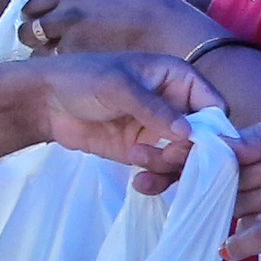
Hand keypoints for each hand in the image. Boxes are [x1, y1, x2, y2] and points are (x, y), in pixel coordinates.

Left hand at [4, 51, 218, 181]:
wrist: (45, 103)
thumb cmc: (83, 80)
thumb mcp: (120, 87)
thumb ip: (155, 109)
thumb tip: (189, 133)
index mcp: (177, 78)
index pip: (213, 104)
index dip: (215, 128)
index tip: (207, 149)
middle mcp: (174, 105)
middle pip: (203, 137)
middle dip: (188, 153)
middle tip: (166, 158)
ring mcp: (159, 131)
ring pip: (184, 158)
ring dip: (169, 167)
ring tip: (140, 162)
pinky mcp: (142, 152)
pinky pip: (162, 170)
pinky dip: (156, 179)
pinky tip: (140, 182)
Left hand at [16, 0, 219, 60]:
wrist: (172, 31)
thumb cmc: (154, 12)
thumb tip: (78, 6)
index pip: (37, 3)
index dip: (40, 18)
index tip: (45, 29)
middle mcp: (65, 4)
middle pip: (29, 25)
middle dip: (35, 37)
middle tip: (48, 50)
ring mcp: (68, 30)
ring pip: (38, 47)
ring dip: (45, 55)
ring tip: (62, 65)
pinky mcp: (76, 54)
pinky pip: (57, 65)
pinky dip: (63, 70)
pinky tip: (77, 75)